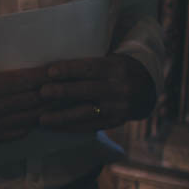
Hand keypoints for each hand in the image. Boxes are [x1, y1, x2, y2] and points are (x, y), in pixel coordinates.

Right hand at [0, 66, 52, 147]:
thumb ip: (2, 79)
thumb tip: (28, 78)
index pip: (26, 80)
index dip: (45, 76)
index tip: (59, 71)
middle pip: (32, 100)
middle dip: (52, 93)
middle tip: (67, 88)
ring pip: (29, 118)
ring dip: (46, 111)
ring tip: (60, 104)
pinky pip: (19, 132)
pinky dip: (30, 125)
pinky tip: (38, 119)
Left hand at [37, 53, 155, 132]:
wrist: (146, 90)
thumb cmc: (117, 71)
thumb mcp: (109, 60)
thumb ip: (86, 66)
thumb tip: (50, 69)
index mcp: (116, 67)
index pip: (90, 67)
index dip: (70, 69)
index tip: (50, 71)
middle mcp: (120, 87)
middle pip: (88, 90)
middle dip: (64, 92)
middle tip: (42, 93)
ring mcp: (119, 107)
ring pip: (88, 112)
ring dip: (63, 117)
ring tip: (42, 120)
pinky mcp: (116, 122)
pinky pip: (91, 126)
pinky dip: (70, 127)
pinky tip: (54, 128)